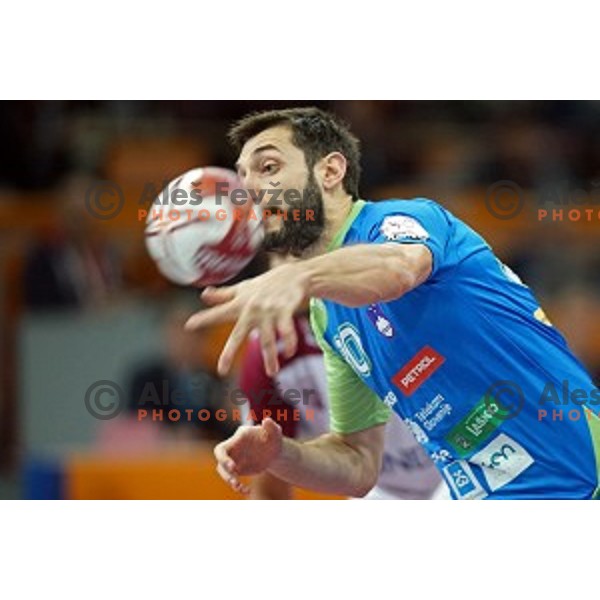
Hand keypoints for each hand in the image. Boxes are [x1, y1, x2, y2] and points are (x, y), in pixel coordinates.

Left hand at [185, 262, 309, 375]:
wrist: (291, 274)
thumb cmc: (264, 285)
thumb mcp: (242, 289)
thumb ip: (223, 295)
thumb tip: (203, 295)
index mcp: (239, 305)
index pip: (218, 313)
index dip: (204, 318)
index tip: (188, 325)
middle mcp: (251, 310)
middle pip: (238, 334)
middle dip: (229, 352)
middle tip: (221, 370)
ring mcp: (268, 312)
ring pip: (267, 338)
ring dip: (270, 356)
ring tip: (272, 372)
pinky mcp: (285, 311)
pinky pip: (287, 330)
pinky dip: (289, 341)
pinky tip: (290, 353)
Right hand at [214, 418, 282, 494]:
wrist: (275, 451)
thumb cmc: (274, 438)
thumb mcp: (275, 432)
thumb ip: (271, 427)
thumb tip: (266, 420)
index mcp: (238, 438)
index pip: (222, 449)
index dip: (224, 459)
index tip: (234, 468)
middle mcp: (233, 448)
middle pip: (220, 460)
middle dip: (224, 470)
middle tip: (234, 481)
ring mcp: (234, 458)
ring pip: (223, 471)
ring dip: (229, 480)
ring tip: (240, 487)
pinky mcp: (238, 468)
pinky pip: (233, 479)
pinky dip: (238, 487)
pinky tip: (247, 491)